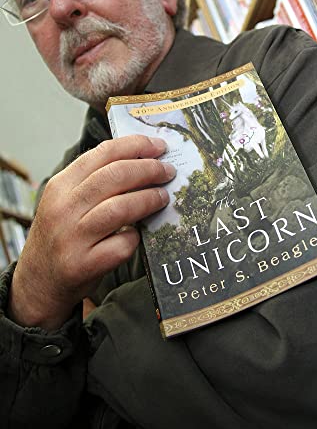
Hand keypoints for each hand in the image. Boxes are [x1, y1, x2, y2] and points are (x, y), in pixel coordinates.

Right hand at [8, 135, 174, 329]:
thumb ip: (94, 181)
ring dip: (148, 199)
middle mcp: (63, 209)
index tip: (159, 146)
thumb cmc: (61, 236)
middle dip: (149, 169)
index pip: (102, 153)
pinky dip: (136, 237)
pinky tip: (139, 234)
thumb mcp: (66, 201)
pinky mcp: (83, 265)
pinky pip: (121, 245)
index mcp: (60, 186)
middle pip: (115, 177)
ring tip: (163, 197)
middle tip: (167, 171)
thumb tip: (141, 159)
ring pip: (119, 208)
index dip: (136, 146)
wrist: (38, 282)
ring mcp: (72, 238)